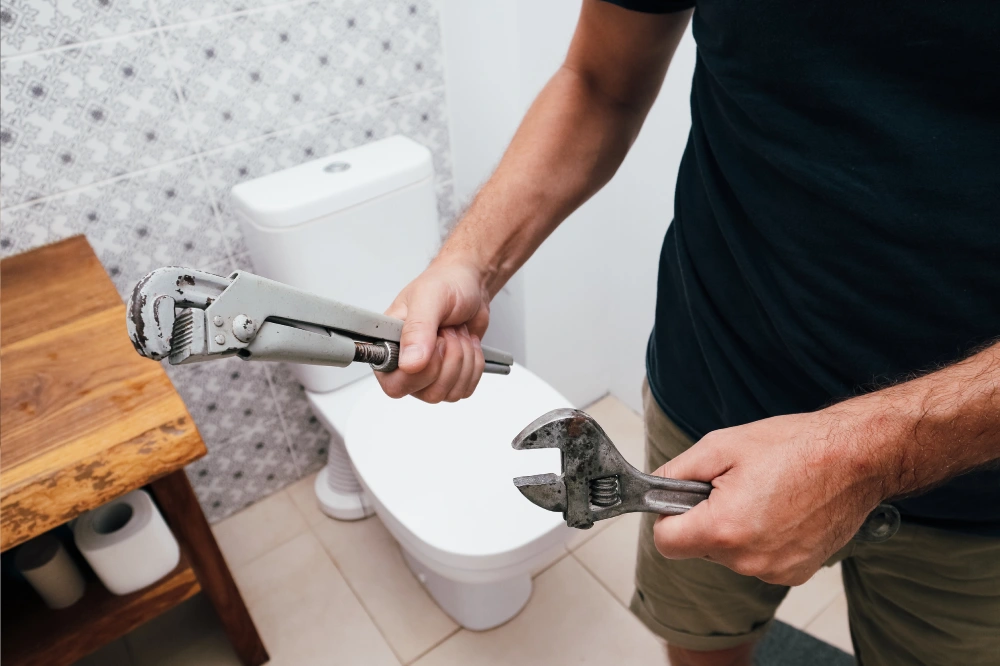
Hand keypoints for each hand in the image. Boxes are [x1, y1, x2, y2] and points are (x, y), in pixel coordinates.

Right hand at [375, 259, 490, 402]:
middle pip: (427, 393)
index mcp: (388, 344)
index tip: (435, 341)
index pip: (394, 384)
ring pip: (449, 393)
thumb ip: (417, 329)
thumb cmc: (445, 284)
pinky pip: (465, 389)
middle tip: (447, 333)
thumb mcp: (430, 298)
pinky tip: (466, 345)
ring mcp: (427, 374)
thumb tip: (409, 363)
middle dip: (448, 360)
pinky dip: (474, 365)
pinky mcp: (449, 377)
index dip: (420, 371)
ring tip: (456, 335)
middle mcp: (404, 364)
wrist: (470, 285)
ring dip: (463, 361)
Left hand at [651, 408, 885, 585]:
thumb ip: (676, 472)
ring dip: (734, 530)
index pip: (666, 543)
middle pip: (699, 548)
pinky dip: (761, 540)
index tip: (682, 500)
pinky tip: (782, 511)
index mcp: (724, 529)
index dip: (667, 518)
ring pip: (729, 555)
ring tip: (763, 495)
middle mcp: (748, 560)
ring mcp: (774, 570)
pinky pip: (758, 560)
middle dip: (705, 519)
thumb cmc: (793, 447)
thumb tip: (655, 487)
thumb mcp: (720, 446)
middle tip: (733, 487)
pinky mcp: (795, 573)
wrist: (855, 458)